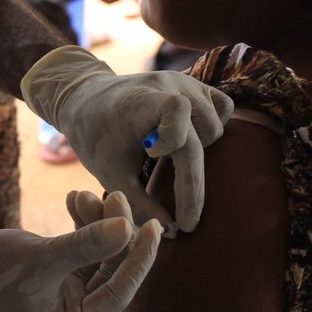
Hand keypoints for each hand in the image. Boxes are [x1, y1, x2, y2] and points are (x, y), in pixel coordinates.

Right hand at [0, 201, 162, 311]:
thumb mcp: (40, 258)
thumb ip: (85, 244)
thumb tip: (128, 229)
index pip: (118, 292)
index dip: (139, 258)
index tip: (154, 226)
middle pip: (110, 271)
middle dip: (114, 231)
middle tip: (117, 196)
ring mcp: (64, 297)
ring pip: (96, 256)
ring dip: (95, 223)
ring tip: (85, 193)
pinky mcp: (54, 278)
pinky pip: (79, 249)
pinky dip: (80, 225)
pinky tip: (74, 199)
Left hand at [21, 46, 235, 231]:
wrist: (88, 101)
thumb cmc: (96, 138)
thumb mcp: (110, 174)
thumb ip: (139, 203)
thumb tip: (174, 230)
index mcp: (142, 100)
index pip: (177, 111)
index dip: (174, 139)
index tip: (154, 160)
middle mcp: (169, 84)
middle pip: (203, 129)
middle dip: (193, 173)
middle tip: (184, 214)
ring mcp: (185, 81)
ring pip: (216, 122)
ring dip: (202, 148)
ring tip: (173, 162)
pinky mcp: (195, 85)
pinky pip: (223, 106)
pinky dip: (212, 127)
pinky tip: (189, 141)